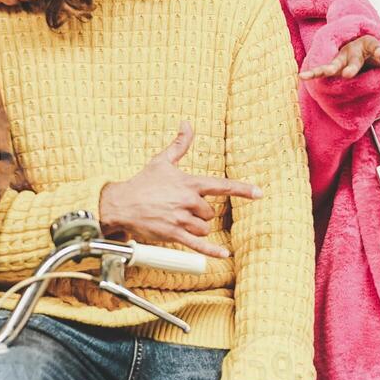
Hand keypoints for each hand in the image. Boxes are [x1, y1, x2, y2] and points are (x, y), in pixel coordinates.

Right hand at [98, 122, 259, 258]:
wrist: (121, 204)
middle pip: (209, 213)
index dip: (241, 189)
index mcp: (188, 183)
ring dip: (196, 228)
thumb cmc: (142, 183)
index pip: (220, 185)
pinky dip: (211, 251)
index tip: (259, 193)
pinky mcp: (173, 234)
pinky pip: (197, 245)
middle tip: (180, 208)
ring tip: (176, 220)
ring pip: (203, 228)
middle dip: (200, 213)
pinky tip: (224, 255)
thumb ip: (179, 144)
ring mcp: (180, 218)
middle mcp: (187, 201)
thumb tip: (187, 124)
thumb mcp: (162, 161)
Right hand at [299, 35, 379, 79]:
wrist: (351, 43)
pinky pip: (321, 71)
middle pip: (352, 61)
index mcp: (367, 47)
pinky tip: (302, 77)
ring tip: (315, 75)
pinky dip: (313, 74)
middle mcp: (352, 52)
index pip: (376, 49)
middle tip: (348, 74)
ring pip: (332, 65)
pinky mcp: (331, 67)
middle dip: (350, 67)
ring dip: (325, 70)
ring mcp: (340, 59)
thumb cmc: (369, 51)